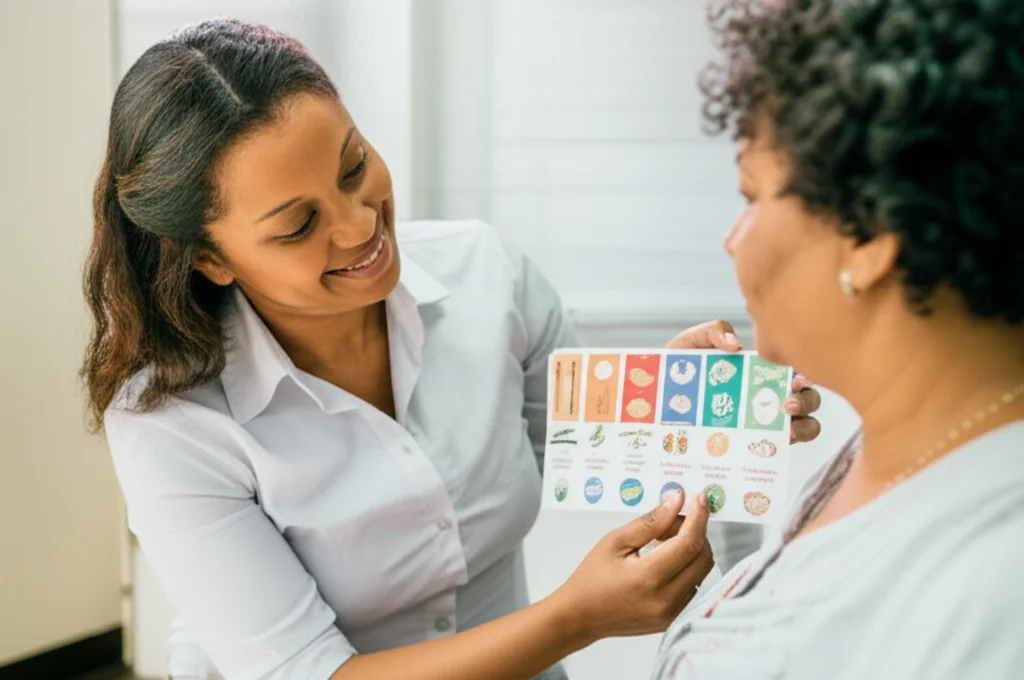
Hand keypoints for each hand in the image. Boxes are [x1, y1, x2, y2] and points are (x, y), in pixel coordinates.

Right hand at [549, 490, 713, 642]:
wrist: (582, 616)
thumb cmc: (592, 577)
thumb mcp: (615, 541)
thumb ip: (651, 521)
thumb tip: (677, 501)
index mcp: (648, 577)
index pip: (689, 543)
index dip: (698, 517)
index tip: (699, 498)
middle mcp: (666, 599)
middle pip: (703, 557)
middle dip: (695, 531)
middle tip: (670, 521)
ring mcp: (672, 612)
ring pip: (702, 571)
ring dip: (692, 549)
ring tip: (663, 542)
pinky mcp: (674, 619)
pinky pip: (694, 586)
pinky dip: (687, 567)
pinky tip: (665, 561)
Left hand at [666, 320, 822, 443]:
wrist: (656, 395)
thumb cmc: (681, 367)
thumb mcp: (694, 341)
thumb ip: (714, 331)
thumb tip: (735, 345)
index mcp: (764, 371)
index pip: (798, 372)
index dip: (807, 377)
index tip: (797, 381)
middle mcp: (770, 398)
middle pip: (808, 401)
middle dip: (807, 402)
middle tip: (787, 405)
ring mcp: (763, 423)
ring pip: (803, 427)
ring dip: (803, 428)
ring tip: (787, 429)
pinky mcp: (748, 445)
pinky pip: (772, 451)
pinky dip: (777, 449)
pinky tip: (766, 446)